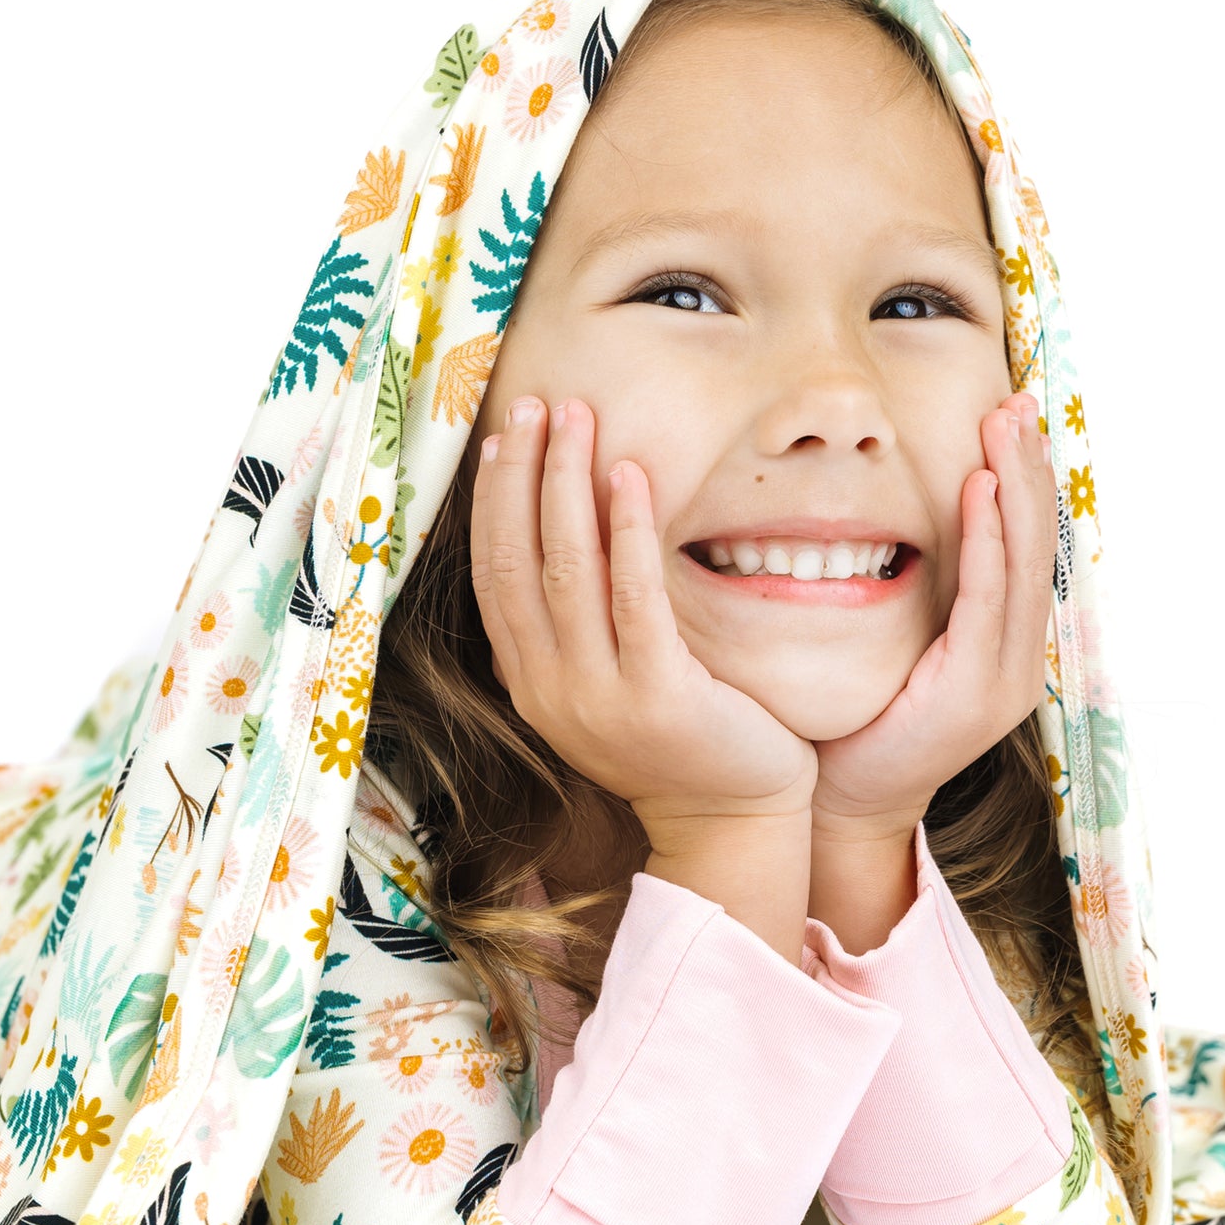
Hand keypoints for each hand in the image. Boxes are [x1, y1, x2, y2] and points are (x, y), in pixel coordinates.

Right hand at [470, 395, 819, 844]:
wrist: (732, 820)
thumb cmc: (682, 742)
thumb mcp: (607, 688)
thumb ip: (576, 632)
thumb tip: (561, 537)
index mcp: (531, 685)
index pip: (492, 576)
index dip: (493, 500)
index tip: (504, 436)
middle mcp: (550, 691)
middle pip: (516, 561)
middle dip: (522, 475)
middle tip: (536, 404)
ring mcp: (599, 697)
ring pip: (565, 569)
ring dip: (566, 483)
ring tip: (577, 417)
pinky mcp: (657, 695)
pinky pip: (632, 596)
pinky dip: (626, 529)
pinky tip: (630, 476)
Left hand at [810, 389, 1056, 844]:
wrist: (842, 805)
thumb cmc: (855, 722)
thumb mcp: (893, 647)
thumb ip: (913, 593)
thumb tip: (888, 522)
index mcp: (1001, 648)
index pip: (1024, 548)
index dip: (1023, 480)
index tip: (1012, 417)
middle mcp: (1017, 660)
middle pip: (1037, 544)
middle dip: (1028, 467)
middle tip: (1018, 402)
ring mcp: (1003, 678)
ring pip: (1023, 562)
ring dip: (1015, 487)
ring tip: (1005, 426)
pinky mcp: (974, 692)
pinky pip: (987, 600)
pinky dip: (988, 541)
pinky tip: (980, 490)